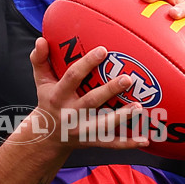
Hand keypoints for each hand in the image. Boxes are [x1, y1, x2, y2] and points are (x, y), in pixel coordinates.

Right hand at [29, 37, 148, 149]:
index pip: (72, 77)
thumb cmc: (49, 102)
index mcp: (58, 96)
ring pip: (104, 124)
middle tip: (128, 79)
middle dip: (109, 90)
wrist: (47, 136)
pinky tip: (144, 139)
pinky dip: (128, 143)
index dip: (87, 64)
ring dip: (122, 117)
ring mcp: (82, 129)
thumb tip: (41, 40)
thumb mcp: (41, 82)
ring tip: (139, 106)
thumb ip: (39, 59)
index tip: (103, 50)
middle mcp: (70, 114)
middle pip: (91, 101)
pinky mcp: (92, 141)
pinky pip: (112, 144)